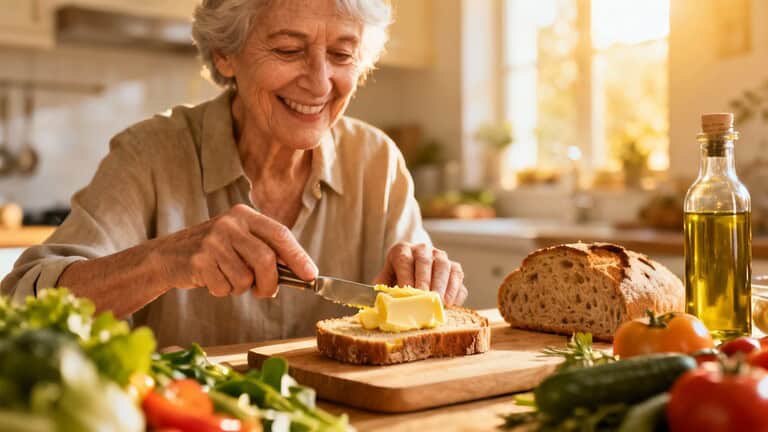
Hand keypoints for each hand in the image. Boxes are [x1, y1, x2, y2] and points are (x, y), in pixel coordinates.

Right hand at [152, 204, 316, 297]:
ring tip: (229, 279)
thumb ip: (267, 251)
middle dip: (270, 282)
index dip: (298, 256)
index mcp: (245, 215)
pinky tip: (212, 279)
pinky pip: (225, 287)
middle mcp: (229, 224)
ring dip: (241, 288)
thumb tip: (302, 273)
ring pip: (245, 278)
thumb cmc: (214, 252)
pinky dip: (223, 291)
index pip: (280, 234)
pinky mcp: (198, 260)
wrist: (169, 255)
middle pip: (265, 259)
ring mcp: (212, 241)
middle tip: (266, 292)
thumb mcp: (240, 241)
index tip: (311, 275)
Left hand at [374, 242, 467, 305]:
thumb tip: (382, 300)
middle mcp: (423, 249)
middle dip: (425, 281)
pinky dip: (455, 289)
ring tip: (439, 302)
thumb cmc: (398, 276)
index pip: (404, 260)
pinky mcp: (454, 266)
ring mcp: (440, 256)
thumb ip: (383, 286)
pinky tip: (450, 303)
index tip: (406, 293)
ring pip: (444, 266)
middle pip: (425, 262)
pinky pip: (457, 275)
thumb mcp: (387, 277)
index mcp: (402, 250)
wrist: (414, 267)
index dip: (405, 277)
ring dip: (442, 285)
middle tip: (424, 299)